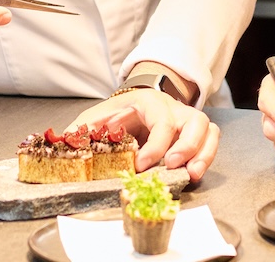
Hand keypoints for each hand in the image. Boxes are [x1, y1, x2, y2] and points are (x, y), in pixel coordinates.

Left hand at [68, 90, 218, 181]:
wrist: (129, 108)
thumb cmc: (113, 116)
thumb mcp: (93, 119)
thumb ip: (80, 132)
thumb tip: (63, 145)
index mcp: (149, 101)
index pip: (161, 118)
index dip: (156, 142)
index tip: (142, 164)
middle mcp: (173, 108)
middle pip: (194, 119)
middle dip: (187, 145)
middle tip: (173, 165)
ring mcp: (186, 121)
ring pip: (208, 129)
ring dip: (203, 153)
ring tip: (192, 174)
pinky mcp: (193, 135)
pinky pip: (211, 141)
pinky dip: (207, 157)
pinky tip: (195, 173)